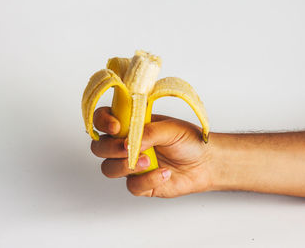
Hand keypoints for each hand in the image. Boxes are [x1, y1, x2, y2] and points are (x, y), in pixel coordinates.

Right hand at [90, 107, 215, 197]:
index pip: (104, 119)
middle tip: (127, 147)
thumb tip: (130, 141)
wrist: (205, 163)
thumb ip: (150, 132)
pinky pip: (132, 186)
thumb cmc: (188, 141)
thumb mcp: (172, 129)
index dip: (102, 121)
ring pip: (109, 168)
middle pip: (99, 147)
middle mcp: (127, 144)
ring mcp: (131, 165)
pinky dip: (148, 180)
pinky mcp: (140, 184)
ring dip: (126, 165)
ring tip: (149, 161)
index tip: (115, 126)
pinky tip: (165, 173)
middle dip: (110, 148)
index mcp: (131, 125)